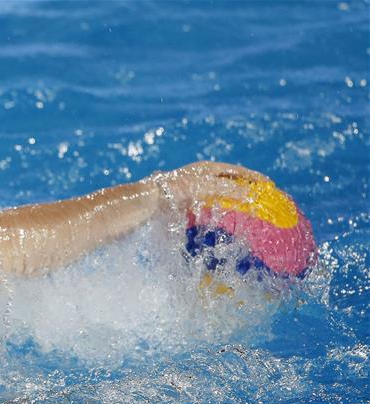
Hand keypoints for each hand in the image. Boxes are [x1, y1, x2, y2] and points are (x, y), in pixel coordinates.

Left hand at [147, 161, 272, 208]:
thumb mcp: (207, 187)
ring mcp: (196, 190)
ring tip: (251, 210)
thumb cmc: (177, 190)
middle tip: (263, 200)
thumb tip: (251, 195)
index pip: (237, 171)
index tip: (270, 186)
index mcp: (208, 168)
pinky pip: (211, 205)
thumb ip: (229, 189)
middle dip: (247, 189)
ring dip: (236, 201)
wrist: (149, 202)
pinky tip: (229, 218)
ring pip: (222, 194)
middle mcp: (203, 177)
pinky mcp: (189, 204)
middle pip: (231, 182)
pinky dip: (223, 210)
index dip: (254, 178)